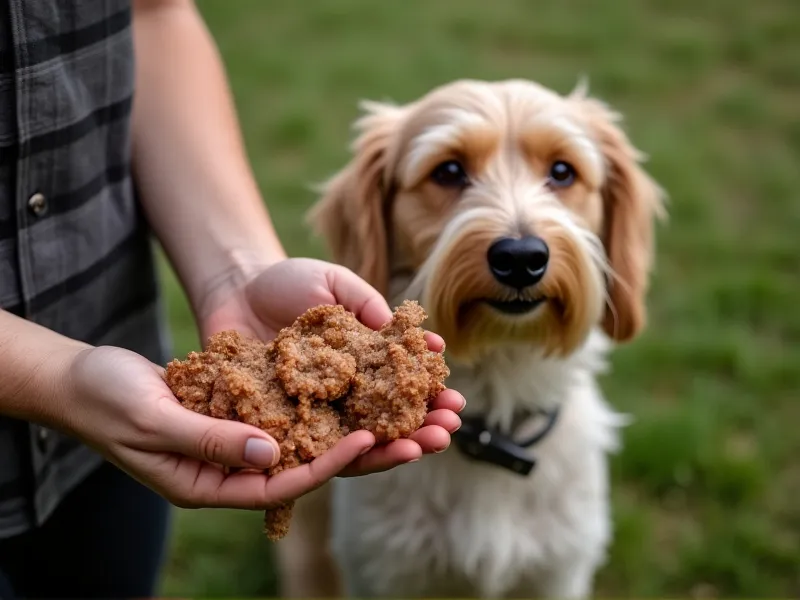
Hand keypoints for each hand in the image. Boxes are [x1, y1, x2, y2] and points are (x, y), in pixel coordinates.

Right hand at [61, 345, 412, 509]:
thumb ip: (209, 439)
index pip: (282, 480)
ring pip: (307, 438)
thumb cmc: (107, 400)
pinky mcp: (240, 412)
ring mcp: (236, 440)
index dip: (328, 463)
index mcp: (208, 483)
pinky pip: (290, 412)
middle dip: (366, 452)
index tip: (372, 439)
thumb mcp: (154, 418)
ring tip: (409, 411)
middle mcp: (231, 467)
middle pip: (309, 464)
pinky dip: (324, 402)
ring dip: (357, 424)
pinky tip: (362, 388)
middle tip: (419, 434)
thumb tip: (270, 454)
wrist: (84, 379)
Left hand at [198, 257, 463, 474]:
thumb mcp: (334, 284)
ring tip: (428, 446)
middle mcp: (345, 393)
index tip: (453, 393)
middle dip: (425, 423)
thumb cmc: (288, 284)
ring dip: (398, 446)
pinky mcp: (286, 428)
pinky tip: (374, 450)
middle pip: (390, 417)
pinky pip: (317, 448)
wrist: (234, 291)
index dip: (429, 390)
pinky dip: (347, 454)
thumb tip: (400, 330)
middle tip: (450, 426)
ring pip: (362, 441)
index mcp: (364, 362)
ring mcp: (317, 413)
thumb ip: (365, 303)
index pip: (403, 383)